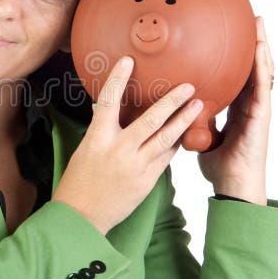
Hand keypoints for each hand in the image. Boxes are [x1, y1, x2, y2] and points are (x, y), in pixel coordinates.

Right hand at [52, 55, 204, 234]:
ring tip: (198, 104)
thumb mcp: (85, 150)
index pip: (108, 102)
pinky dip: (176, 142)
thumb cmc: (79, 182)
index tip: (128, 61)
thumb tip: (103, 109)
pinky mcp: (147, 180)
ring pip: (165, 138)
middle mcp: (119, 149)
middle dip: (171, 101)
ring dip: (183, 120)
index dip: (118, 79)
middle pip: (150, 120)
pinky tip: (187, 131)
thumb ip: (100, 129)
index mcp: (98, 138)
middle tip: (187, 85)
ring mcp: (135, 166)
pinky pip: (166, 157)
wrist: (82, 216)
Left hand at [197, 16, 273, 204]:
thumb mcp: (201, 133)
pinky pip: (262, 86)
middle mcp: (249, 104)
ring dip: (261, 46)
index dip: (236, 55)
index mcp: (237, 107)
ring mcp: (258, 109)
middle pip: (252, 67)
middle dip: (252, 43)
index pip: (238, 75)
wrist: (232, 186)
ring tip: (258, 24)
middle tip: (249, 18)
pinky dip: (262, 66)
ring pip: (261, 71)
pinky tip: (260, 49)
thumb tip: (175, 104)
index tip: (231, 34)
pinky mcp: (261, 116)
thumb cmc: (219, 163)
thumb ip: (194, 116)